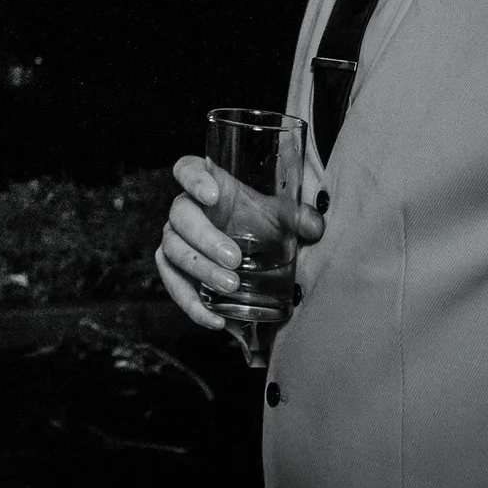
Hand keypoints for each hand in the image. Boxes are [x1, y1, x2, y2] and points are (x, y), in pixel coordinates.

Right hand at [154, 154, 324, 330]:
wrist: (246, 249)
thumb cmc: (257, 223)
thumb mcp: (278, 217)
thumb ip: (298, 218)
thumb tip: (315, 228)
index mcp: (208, 186)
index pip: (187, 169)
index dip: (193, 179)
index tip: (212, 195)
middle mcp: (185, 210)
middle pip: (181, 217)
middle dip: (205, 239)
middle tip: (234, 259)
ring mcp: (175, 240)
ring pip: (172, 251)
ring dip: (200, 270)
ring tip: (230, 287)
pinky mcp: (174, 270)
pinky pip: (172, 284)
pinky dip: (191, 304)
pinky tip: (215, 318)